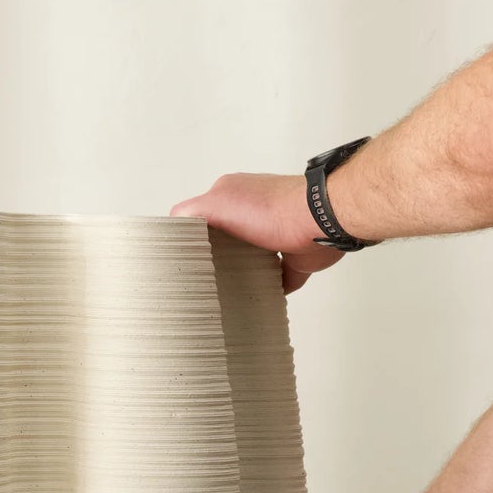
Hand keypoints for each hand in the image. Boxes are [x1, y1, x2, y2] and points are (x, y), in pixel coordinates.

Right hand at [169, 172, 345, 293]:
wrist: (319, 221)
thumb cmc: (271, 210)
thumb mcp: (217, 204)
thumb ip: (190, 211)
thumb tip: (173, 223)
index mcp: (234, 194)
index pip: (204, 212)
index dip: (193, 232)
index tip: (184, 254)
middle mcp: (255, 210)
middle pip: (227, 236)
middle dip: (217, 255)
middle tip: (202, 277)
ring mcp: (277, 234)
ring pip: (252, 256)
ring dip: (242, 270)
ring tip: (226, 290)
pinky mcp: (297, 256)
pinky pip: (282, 276)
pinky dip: (272, 287)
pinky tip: (260, 299)